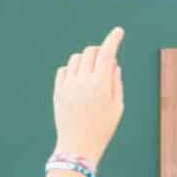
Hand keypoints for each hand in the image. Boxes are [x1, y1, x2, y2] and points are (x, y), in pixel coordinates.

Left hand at [53, 28, 123, 166]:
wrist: (78, 145)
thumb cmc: (103, 128)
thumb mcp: (117, 107)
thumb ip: (116, 83)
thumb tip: (113, 65)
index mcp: (100, 83)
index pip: (107, 53)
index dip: (113, 39)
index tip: (118, 31)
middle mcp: (83, 80)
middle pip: (90, 52)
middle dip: (100, 52)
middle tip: (105, 62)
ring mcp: (68, 84)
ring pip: (76, 59)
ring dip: (86, 60)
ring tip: (91, 74)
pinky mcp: (58, 90)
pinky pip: (64, 70)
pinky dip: (73, 70)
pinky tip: (78, 81)